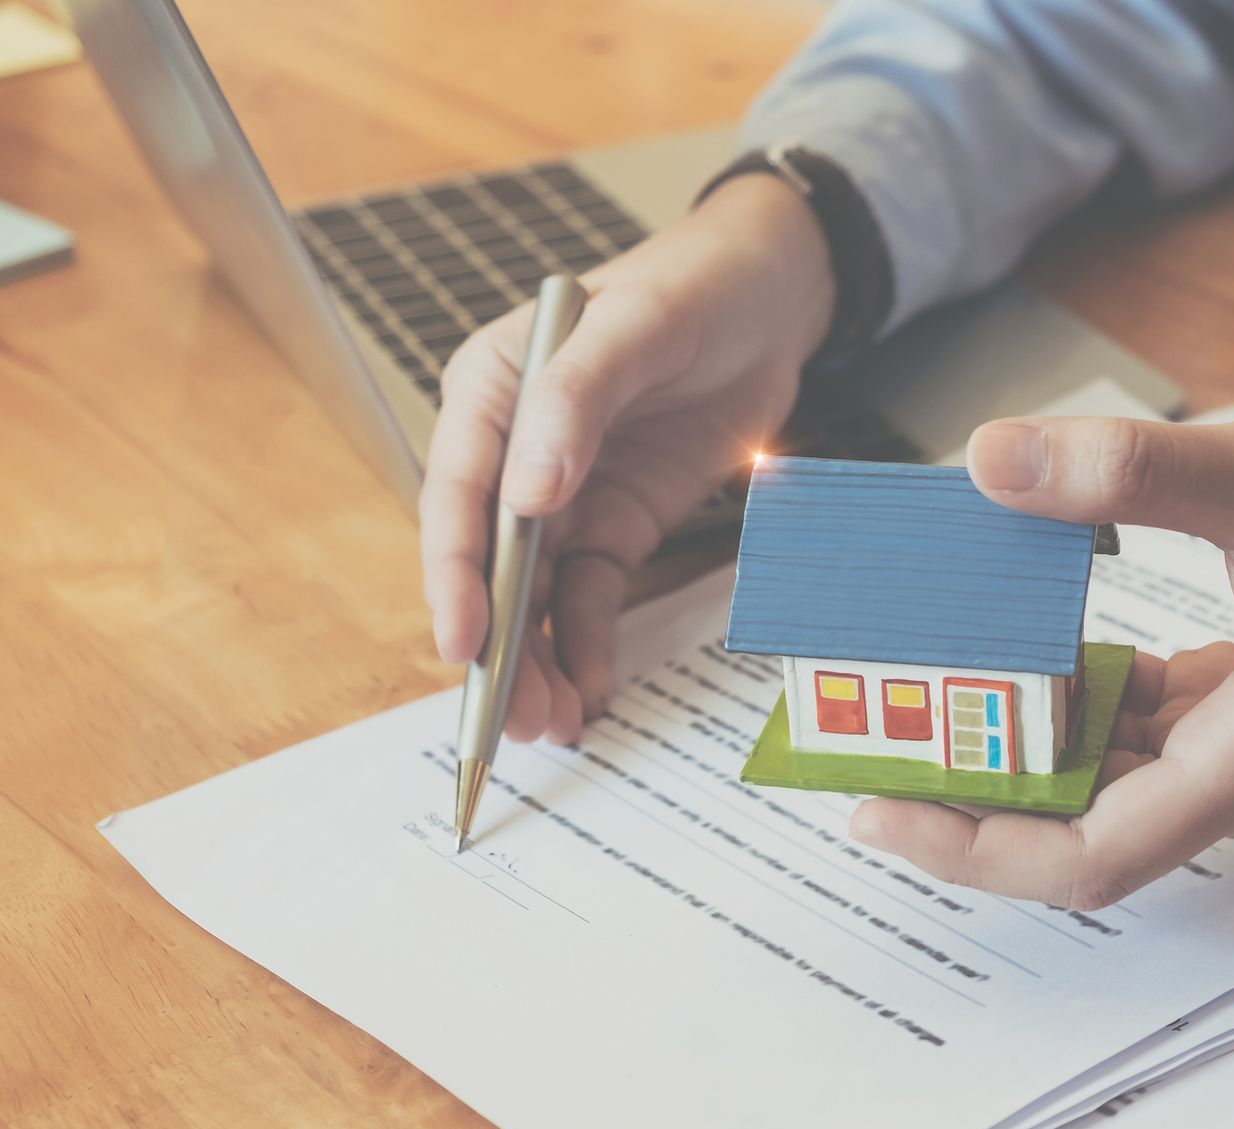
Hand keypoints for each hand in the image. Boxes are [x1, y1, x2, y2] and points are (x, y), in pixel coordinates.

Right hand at [421, 176, 833, 743]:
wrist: (768, 300)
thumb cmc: (690, 289)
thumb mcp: (633, 329)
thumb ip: (573, 401)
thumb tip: (525, 495)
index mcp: (489, 392)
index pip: (456, 493)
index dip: (454, 572)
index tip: (463, 639)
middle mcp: (514, 452)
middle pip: (489, 561)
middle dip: (496, 643)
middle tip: (510, 715)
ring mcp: (565, 495)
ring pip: (535, 594)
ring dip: (538, 660)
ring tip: (551, 722)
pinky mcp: (616, 524)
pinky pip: (590, 596)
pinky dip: (587, 645)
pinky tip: (591, 689)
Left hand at [848, 412, 1233, 909]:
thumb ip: (1136, 473)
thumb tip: (993, 462)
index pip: (1090, 856)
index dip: (976, 846)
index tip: (879, 806)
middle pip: (1082, 826)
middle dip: (972, 790)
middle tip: (867, 731)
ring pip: (1106, 781)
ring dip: (1017, 743)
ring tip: (923, 687)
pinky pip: (1139, 738)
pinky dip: (1074, 704)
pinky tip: (1020, 651)